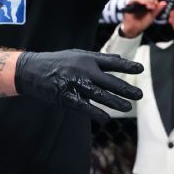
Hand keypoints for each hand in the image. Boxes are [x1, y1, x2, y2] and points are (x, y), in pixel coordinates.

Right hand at [15, 49, 142, 118]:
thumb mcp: (78, 54)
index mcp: (88, 59)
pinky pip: (84, 106)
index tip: (141, 69)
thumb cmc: (58, 62)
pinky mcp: (66, 97)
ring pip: (100, 95)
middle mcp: (84, 70)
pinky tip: (106, 118)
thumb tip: (118, 59)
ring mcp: (75, 84)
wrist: (32, 70)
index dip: (127, 66)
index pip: (112, 62)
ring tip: (127, 108)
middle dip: (126, 88)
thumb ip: (98, 58)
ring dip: (115, 102)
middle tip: (139, 95)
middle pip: (109, 81)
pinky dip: (96, 113)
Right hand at [121, 0, 166, 36]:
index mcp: (148, 2)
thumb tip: (164, 3)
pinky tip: (143, 3)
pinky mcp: (130, 4)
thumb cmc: (143, 22)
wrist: (134, 29)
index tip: (156, 3)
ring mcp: (136, 2)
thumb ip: (158, 9)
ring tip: (149, 6)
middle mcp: (142, 0)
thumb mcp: (152, 16)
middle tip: (152, 6)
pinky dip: (139, 0)